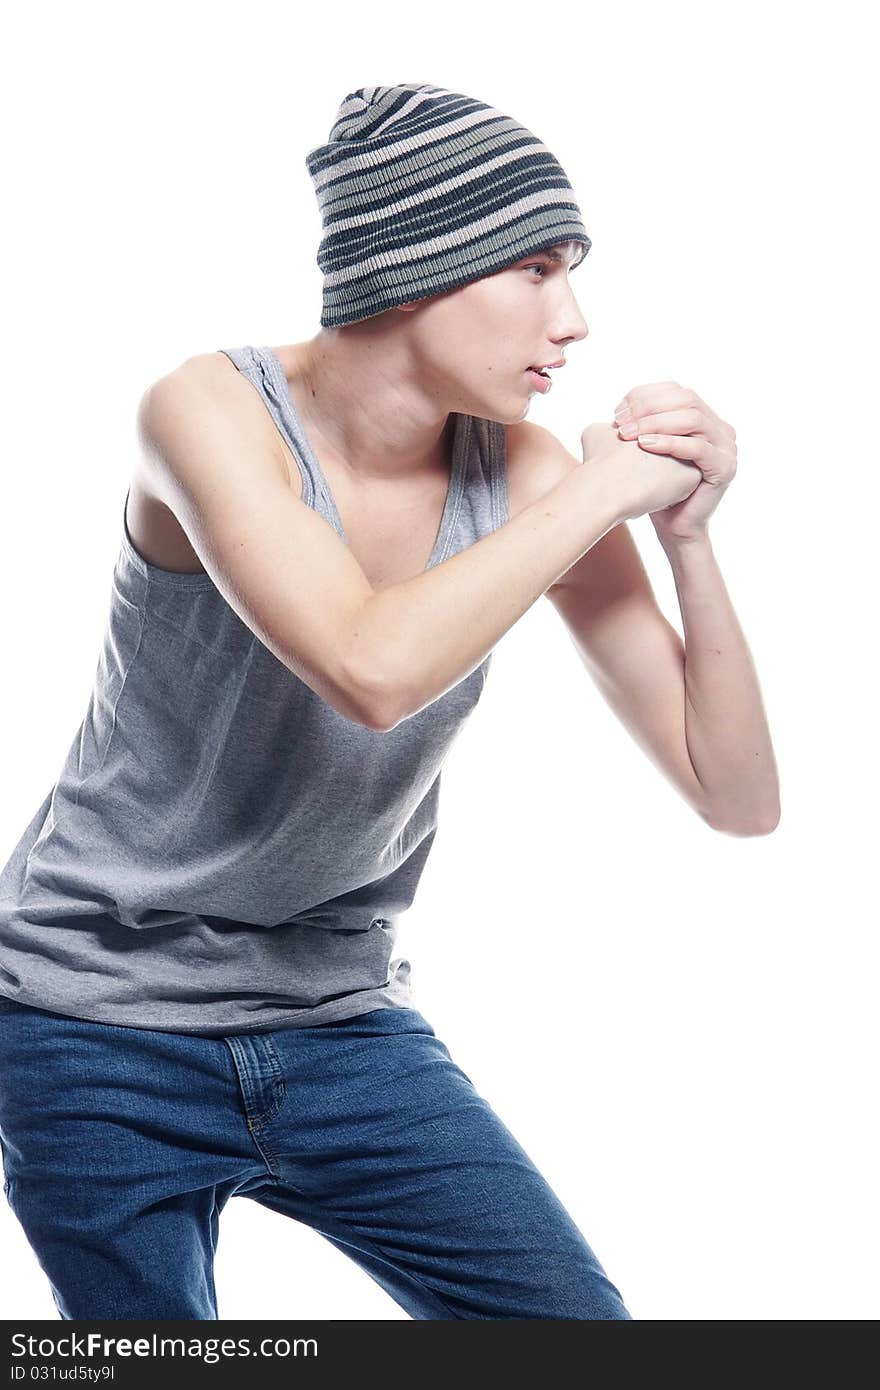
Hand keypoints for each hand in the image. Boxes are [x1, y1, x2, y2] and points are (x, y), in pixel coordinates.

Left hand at [614, 382, 736, 544]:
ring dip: (656, 423)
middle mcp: (720, 427)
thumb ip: (642, 423)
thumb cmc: (655, 488)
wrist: (673, 525)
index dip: (645, 396)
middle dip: (649, 408)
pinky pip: (698, 447)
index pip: (676, 391)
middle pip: (686, 399)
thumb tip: (619, 406)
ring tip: (629, 434)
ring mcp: (727, 447)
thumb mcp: (647, 448)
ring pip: (693, 419)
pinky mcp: (726, 467)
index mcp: (704, 417)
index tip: (617, 412)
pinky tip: (643, 445)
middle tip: (621, 422)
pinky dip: (669, 443)